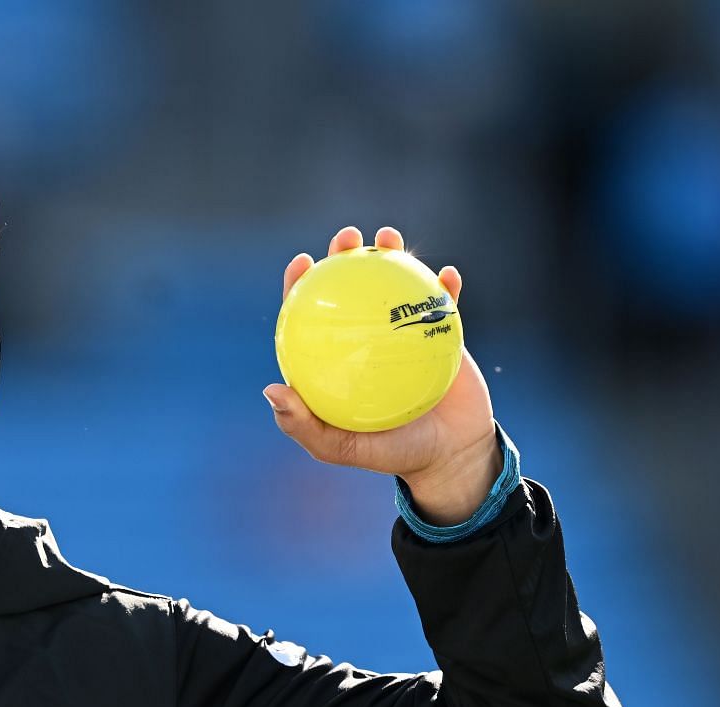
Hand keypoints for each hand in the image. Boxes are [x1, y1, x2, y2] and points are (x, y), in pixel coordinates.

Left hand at [262, 226, 495, 494]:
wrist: (448, 455)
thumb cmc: (390, 453)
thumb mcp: (340, 448)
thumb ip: (304, 425)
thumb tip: (271, 388)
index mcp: (337, 357)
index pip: (311, 314)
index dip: (301, 285)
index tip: (302, 262)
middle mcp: (367, 338)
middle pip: (351, 286)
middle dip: (344, 253)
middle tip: (346, 237)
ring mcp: (404, 331)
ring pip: (396, 283)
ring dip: (392, 253)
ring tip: (389, 237)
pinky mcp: (443, 332)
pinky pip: (446, 303)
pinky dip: (446, 286)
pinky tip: (447, 275)